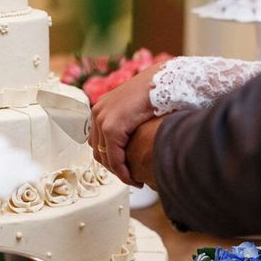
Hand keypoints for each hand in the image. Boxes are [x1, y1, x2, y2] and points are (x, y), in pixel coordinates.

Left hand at [89, 63, 163, 187]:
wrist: (162, 81)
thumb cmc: (156, 93)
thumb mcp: (136, 110)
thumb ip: (129, 124)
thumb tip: (133, 141)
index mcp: (101, 109)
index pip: (99, 143)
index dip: (111, 161)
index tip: (126, 171)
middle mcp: (98, 113)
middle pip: (99, 152)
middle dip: (114, 169)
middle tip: (131, 178)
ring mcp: (103, 119)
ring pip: (105, 158)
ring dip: (119, 172)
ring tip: (134, 180)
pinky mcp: (112, 127)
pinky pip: (114, 157)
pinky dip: (123, 171)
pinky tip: (134, 178)